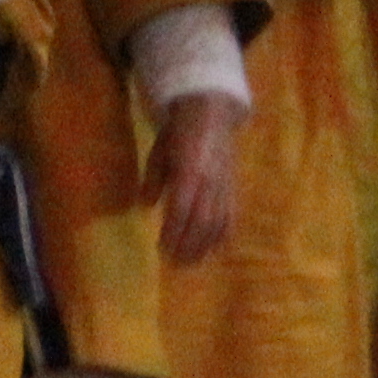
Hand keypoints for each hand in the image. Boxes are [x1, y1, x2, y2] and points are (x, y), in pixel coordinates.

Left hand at [152, 90, 243, 265]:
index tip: (161, 248)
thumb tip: (145, 205)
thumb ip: (153, 178)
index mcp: (190, 170)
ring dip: (203, 247)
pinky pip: (231, 218)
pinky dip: (221, 237)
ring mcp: (225, 187)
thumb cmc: (179, 133)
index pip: (182, 208)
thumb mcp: (159, 150)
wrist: (212, 115)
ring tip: (188, 262)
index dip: (173, 231)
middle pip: (201, 222)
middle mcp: (211, 182)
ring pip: (218, 224)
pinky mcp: (233, 190)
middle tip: (172, 262)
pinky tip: (211, 250)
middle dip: (187, 246)